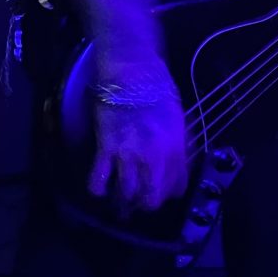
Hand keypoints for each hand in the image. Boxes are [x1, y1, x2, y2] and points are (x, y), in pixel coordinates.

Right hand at [88, 63, 188, 213]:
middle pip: (151, 196)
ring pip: (127, 193)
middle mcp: (154, 156)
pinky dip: (98, 189)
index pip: (177, 186)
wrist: (133, 72)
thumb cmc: (159, 89)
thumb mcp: (178, 117)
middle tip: (141, 201)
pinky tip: (100, 189)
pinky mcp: (106, 148)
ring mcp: (129, 154)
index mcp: (176, 148)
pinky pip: (99, 179)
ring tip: (122, 200)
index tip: (165, 191)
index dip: (171, 192)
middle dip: (147, 203)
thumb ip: (179, 142)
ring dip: (124, 200)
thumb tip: (178, 159)